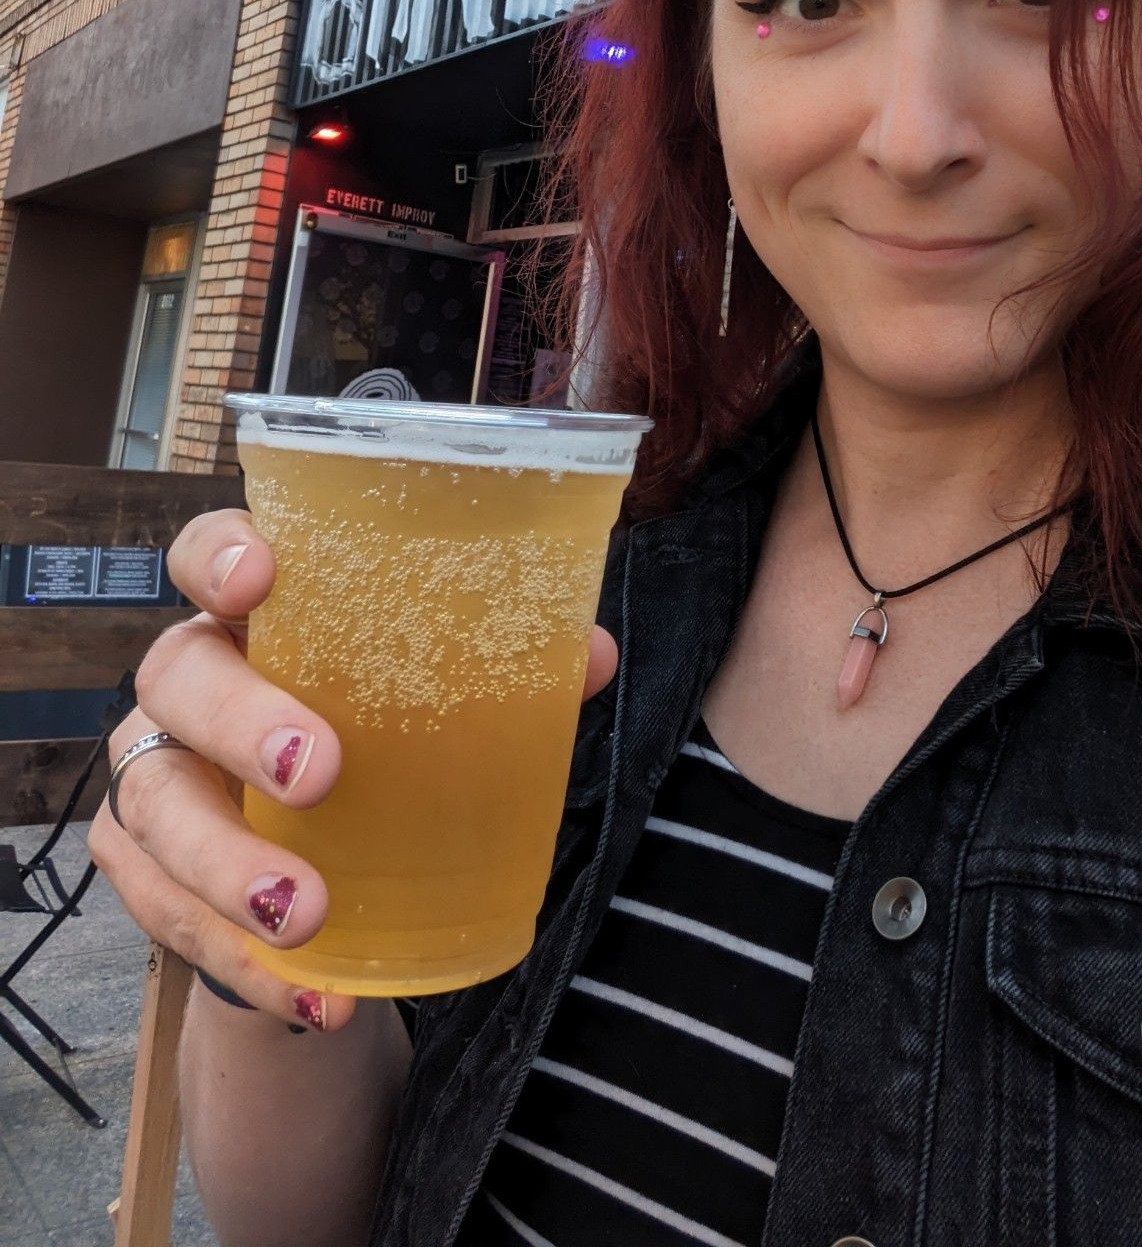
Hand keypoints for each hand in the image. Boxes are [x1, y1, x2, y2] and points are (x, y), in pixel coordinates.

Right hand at [89, 510, 620, 1030]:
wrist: (323, 865)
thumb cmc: (377, 738)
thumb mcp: (433, 698)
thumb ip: (504, 668)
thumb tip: (589, 656)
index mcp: (256, 615)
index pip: (207, 553)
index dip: (220, 555)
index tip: (258, 581)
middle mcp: (188, 680)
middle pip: (176, 675)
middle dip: (241, 722)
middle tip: (317, 771)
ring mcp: (154, 771)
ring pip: (153, 805)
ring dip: (226, 867)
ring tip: (305, 913)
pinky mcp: (142, 869)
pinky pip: (166, 915)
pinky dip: (243, 963)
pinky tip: (313, 997)